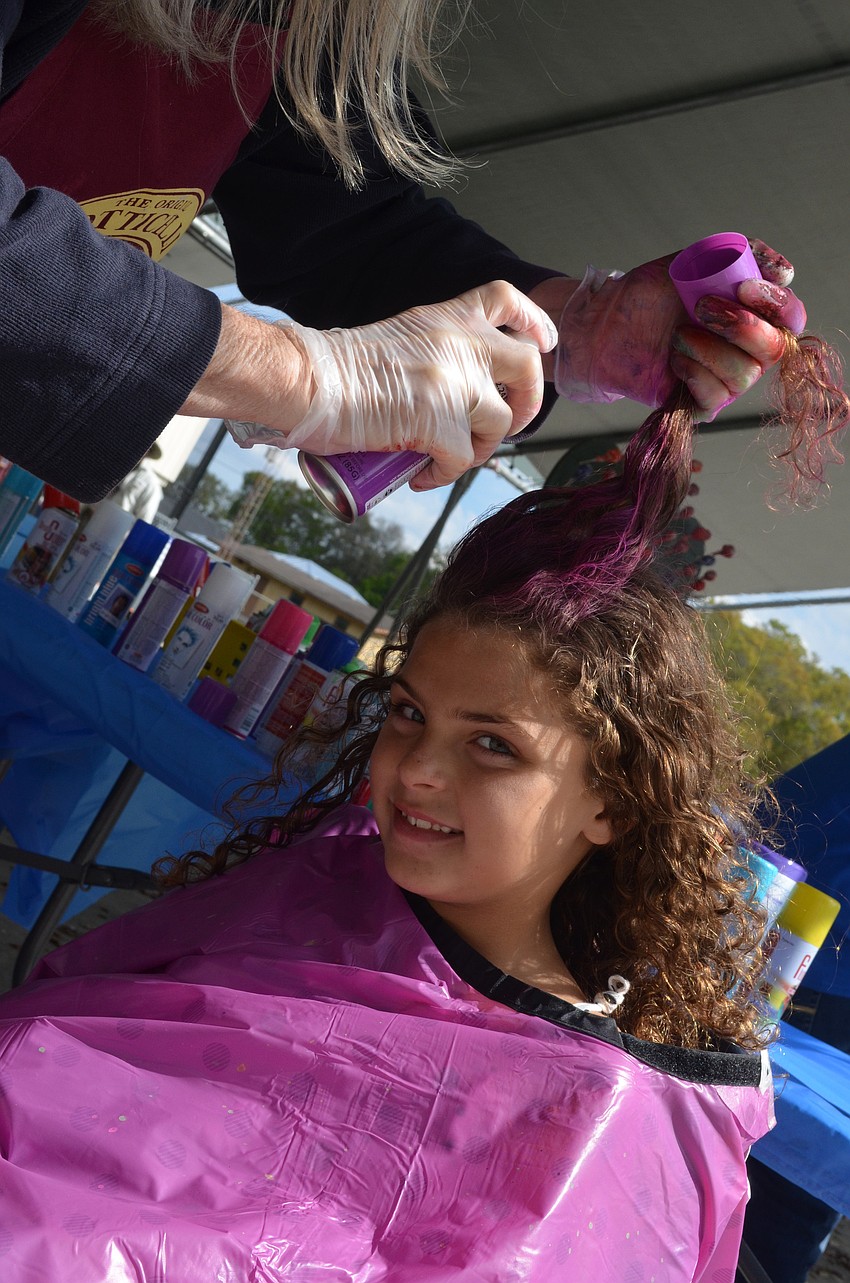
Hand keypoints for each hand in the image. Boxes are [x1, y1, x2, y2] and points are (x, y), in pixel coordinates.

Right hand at [223, 282, 557, 490]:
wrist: (306, 380)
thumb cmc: (331, 367)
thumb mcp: (395, 340)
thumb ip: (430, 354)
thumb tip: (446, 394)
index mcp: (445, 318)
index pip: (506, 301)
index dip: (533, 322)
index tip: (542, 343)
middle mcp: (458, 344)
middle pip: (527, 364)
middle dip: (530, 401)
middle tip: (512, 423)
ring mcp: (454, 384)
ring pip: (500, 423)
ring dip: (481, 449)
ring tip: (448, 459)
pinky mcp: (440, 424)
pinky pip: (462, 461)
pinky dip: (445, 476)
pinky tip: (421, 477)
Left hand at [549, 239, 806, 421]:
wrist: (606, 323)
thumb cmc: (651, 293)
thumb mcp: (695, 261)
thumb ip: (742, 256)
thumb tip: (787, 274)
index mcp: (753, 315)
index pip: (791, 317)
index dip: (777, 304)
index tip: (743, 286)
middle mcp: (747, 351)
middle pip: (774, 349)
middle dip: (740, 326)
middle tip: (701, 307)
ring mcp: (725, 379)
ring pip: (744, 375)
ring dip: (708, 349)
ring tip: (678, 334)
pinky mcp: (701, 404)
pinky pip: (715, 397)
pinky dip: (693, 372)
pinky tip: (674, 358)